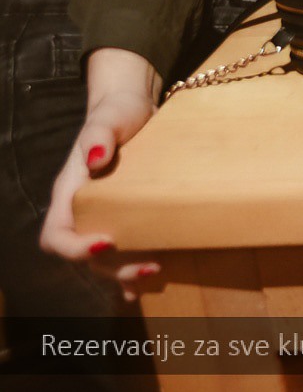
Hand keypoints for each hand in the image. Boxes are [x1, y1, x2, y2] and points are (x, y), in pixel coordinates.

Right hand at [40, 47, 162, 300]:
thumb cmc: (118, 112)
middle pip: (84, 254)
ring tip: (157, 270)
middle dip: (112, 267)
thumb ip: (99, 135)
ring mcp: (105, 214)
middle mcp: (83, 209)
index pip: (56, 235)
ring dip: (126, 270)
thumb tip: (96, 158)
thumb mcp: (108, 118)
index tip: (107, 241)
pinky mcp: (128, 213)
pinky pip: (124, 248)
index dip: (75, 247)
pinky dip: (132, 268)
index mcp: (70, 192)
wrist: (135, 107)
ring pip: (105, 257)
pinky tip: (149, 284)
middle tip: (148, 266)